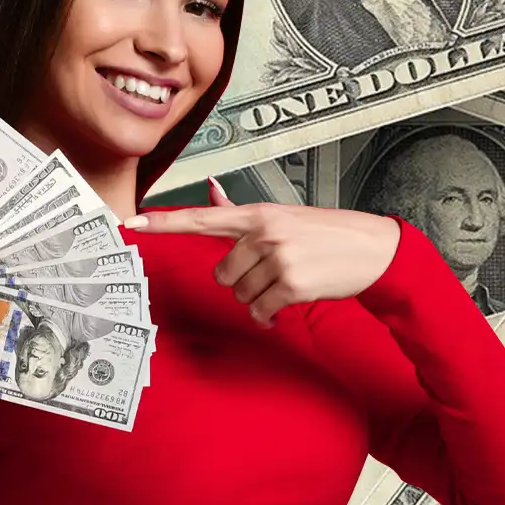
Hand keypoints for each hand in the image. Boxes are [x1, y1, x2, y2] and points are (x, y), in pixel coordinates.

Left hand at [124, 177, 401, 325]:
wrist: (373, 250)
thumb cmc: (325, 234)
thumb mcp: (283, 214)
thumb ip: (241, 209)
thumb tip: (212, 190)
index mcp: (258, 213)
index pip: (199, 216)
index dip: (162, 222)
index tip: (131, 223)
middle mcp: (264, 232)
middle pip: (222, 273)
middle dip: (242, 281)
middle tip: (271, 273)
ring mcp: (278, 258)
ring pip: (240, 294)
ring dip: (259, 297)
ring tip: (286, 282)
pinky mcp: (292, 284)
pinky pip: (260, 311)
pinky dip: (270, 315)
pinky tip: (286, 304)